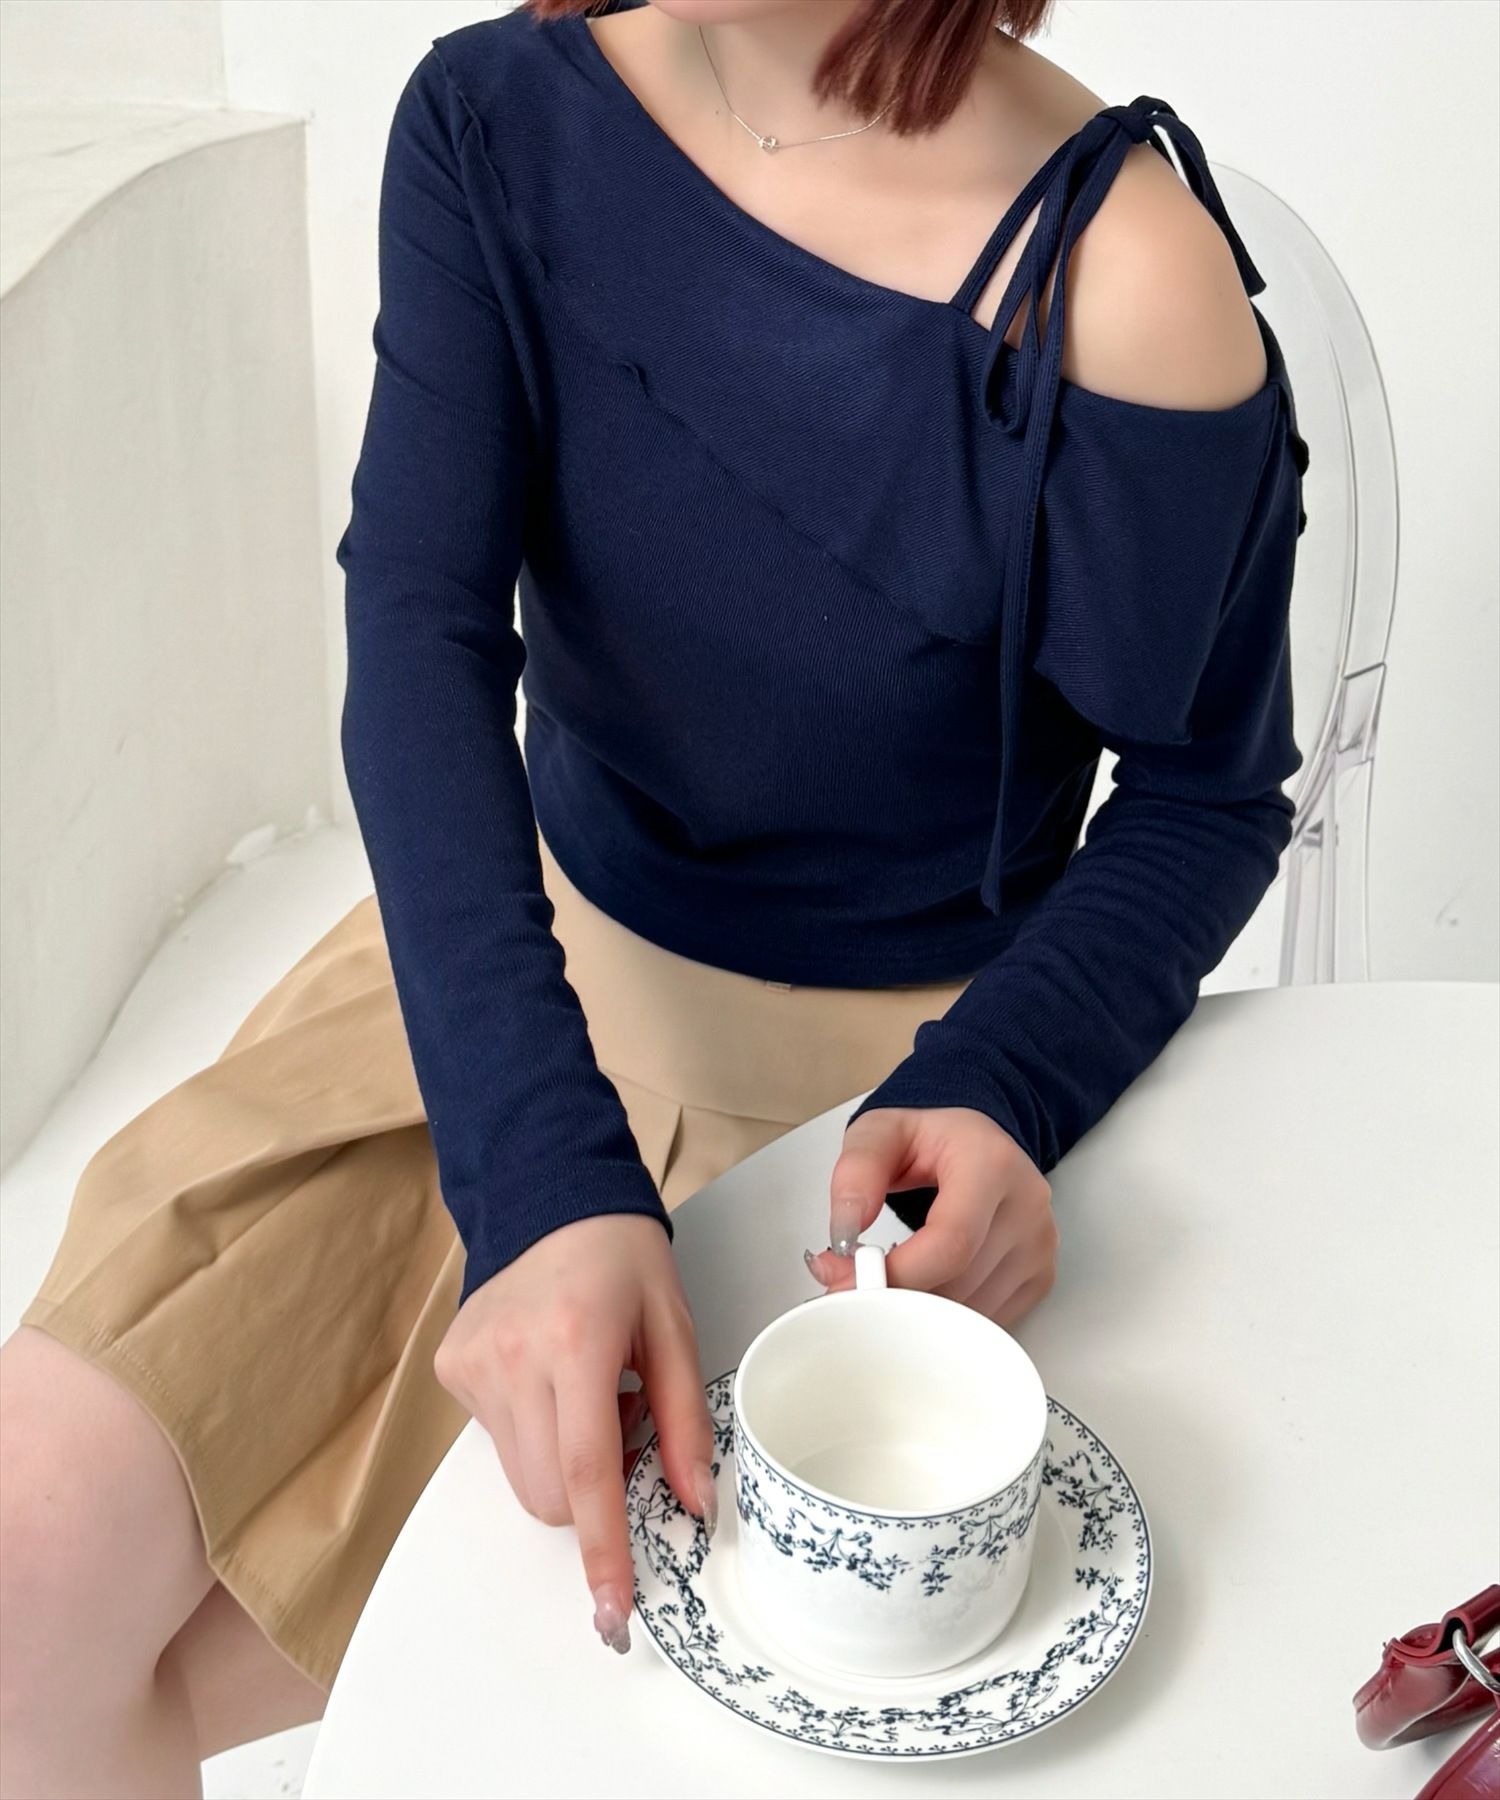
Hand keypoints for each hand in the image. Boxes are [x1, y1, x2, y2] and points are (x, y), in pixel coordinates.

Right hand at [433, 1213, 715, 1654]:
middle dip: (593, 1495)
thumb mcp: (675, 1329)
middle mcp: (513, 1356)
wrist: (554, 1202)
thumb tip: (695, 1504)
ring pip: (521, 1477)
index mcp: (576, 1341)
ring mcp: (473, 1364)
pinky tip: (550, 1376)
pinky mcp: (451, 1369)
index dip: (603, 1548)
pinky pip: (498, 1441)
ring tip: (587, 1394)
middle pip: (550, 1491)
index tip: (611, 1612)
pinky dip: (532, 1432)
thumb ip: (685, 1422)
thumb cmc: (623, 1262)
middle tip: (626, 1426)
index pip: (586, 1469)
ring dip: (562, 1463)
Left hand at [805, 1107, 1057, 1326]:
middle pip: (959, 1283)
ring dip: (921, 1309)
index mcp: (990, 1164)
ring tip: (892, 1273)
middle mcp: (1027, 1205)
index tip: (850, 1282)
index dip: (899, 1274)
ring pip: (972, 1310)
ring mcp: (1039, 1244)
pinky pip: (989, 1318)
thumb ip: (856, 1174)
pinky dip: (950, 1314)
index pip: (952, 1241)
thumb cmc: (930, 1135)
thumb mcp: (878, 1132)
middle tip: (851, 1283)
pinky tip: (928, 1283)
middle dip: (896, 1295)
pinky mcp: (1041, 1274)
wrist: (975, 1136)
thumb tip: (845, 1234)